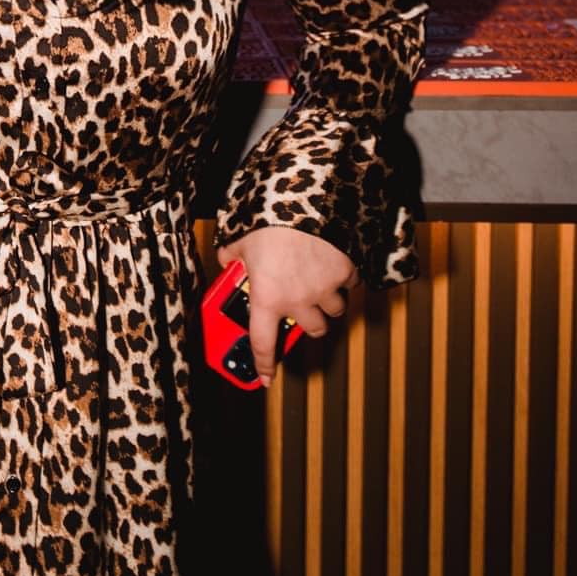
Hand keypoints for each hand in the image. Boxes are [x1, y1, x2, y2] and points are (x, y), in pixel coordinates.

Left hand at [218, 225, 358, 384]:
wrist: (302, 197)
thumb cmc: (267, 220)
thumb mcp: (239, 240)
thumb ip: (232, 256)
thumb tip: (227, 260)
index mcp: (267, 298)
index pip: (263, 343)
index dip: (264, 364)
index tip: (265, 378)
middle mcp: (298, 300)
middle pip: (313, 330)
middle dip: (309, 322)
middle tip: (302, 308)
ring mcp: (325, 288)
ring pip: (335, 310)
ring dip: (328, 302)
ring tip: (318, 284)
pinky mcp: (344, 271)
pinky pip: (349, 284)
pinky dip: (344, 278)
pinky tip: (333, 263)